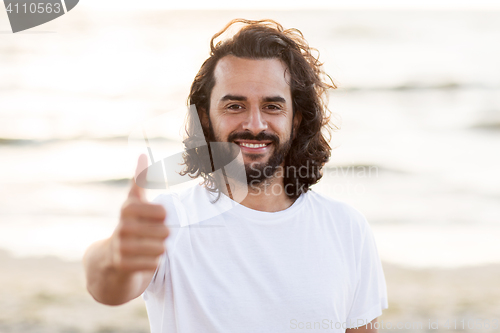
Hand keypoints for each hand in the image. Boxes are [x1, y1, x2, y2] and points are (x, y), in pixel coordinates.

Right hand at [110, 154, 168, 272]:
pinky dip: (154, 263)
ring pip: (160, 248)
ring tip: (151, 247)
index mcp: (128, 209)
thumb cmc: (130, 227)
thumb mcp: (133, 204)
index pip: (161, 211)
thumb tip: (142, 154)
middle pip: (164, 231)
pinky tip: (145, 260)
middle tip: (156, 236)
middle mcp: (122, 227)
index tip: (161, 216)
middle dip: (164, 235)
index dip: (164, 216)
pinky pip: (153, 263)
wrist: (110, 261)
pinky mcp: (123, 265)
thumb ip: (140, 181)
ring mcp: (121, 247)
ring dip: (160, 249)